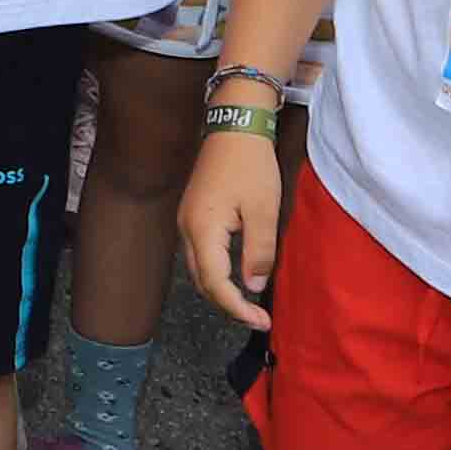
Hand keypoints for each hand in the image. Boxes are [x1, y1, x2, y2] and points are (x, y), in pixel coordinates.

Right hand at [177, 123, 280, 329]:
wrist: (234, 128)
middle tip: (258, 317)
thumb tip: (253, 285)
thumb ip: (259, 252)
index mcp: (203, 230)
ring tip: (250, 302)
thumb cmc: (250, 166)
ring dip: (222, 290)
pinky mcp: (193, 215)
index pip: (216, 283)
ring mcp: (186, 221)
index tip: (262, 322)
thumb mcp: (263, 211)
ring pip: (200, 269)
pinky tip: (237, 275)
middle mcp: (187, 229)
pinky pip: (202, 254)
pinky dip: (217, 272)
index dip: (237, 308)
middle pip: (202, 281)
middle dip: (228, 304)